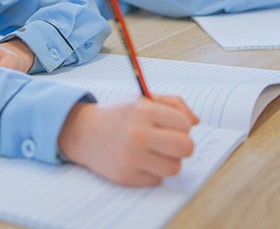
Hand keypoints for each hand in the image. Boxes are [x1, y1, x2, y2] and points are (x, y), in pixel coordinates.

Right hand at [58, 95, 198, 186]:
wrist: (84, 132)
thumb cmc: (120, 115)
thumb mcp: (143, 100)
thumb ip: (174, 104)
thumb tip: (195, 122)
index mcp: (143, 111)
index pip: (185, 124)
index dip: (182, 126)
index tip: (172, 126)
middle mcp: (138, 134)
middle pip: (186, 147)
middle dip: (183, 146)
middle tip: (171, 143)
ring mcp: (131, 157)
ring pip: (174, 167)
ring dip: (168, 161)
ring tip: (154, 152)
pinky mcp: (126, 176)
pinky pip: (157, 180)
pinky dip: (153, 172)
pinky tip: (140, 160)